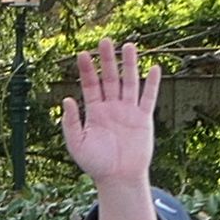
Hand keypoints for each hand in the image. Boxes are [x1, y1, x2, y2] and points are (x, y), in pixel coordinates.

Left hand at [58, 38, 164, 190]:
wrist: (118, 178)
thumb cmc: (95, 163)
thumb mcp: (77, 144)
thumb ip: (71, 122)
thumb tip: (66, 99)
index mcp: (94, 111)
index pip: (90, 85)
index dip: (87, 70)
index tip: (83, 54)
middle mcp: (111, 107)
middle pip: (110, 78)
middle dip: (107, 60)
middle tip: (105, 40)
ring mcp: (128, 111)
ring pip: (129, 83)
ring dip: (129, 65)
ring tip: (129, 46)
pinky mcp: (143, 119)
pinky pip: (148, 98)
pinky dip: (151, 84)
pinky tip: (153, 68)